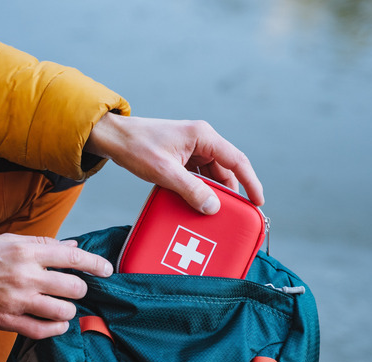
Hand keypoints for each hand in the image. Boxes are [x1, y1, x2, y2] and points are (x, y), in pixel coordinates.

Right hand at [0, 234, 112, 338]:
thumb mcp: (11, 241)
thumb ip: (44, 244)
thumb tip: (72, 246)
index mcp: (28, 252)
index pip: (73, 258)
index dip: (96, 264)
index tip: (107, 270)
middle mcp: (26, 276)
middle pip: (74, 287)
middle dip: (79, 289)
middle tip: (74, 289)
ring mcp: (18, 300)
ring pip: (63, 311)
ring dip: (68, 310)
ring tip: (63, 306)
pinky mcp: (9, 321)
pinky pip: (43, 331)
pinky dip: (56, 328)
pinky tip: (57, 323)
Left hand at [85, 113, 264, 213]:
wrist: (113, 138)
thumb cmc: (137, 147)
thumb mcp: (165, 172)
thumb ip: (191, 190)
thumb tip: (213, 207)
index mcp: (203, 136)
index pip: (237, 161)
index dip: (251, 182)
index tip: (258, 202)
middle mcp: (202, 140)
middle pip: (226, 170)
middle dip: (230, 193)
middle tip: (234, 215)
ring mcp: (192, 148)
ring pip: (212, 174)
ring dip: (213, 193)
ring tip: (213, 213)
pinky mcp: (182, 156)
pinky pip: (199, 175)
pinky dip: (200, 189)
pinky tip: (197, 203)